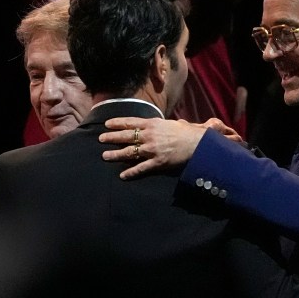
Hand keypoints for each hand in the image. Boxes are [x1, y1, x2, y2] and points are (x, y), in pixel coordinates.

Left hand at [100, 117, 240, 179]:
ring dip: (116, 154)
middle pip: (125, 136)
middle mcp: (149, 136)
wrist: (198, 143)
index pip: (130, 122)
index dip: (117, 123)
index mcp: (152, 124)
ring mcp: (152, 149)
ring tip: (105, 156)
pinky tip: (122, 175)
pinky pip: (141, 168)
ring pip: (129, 152)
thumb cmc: (188, 133)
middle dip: (111, 137)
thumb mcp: (173, 123)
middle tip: (101, 139)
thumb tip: (168, 123)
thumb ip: (165, 125)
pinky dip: (130, 172)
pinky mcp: (157, 162)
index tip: (107, 124)